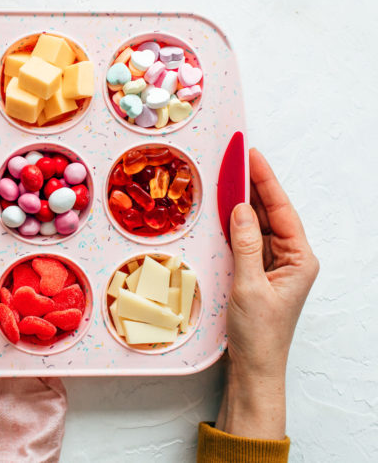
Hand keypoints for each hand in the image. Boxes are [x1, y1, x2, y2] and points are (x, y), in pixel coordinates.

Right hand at [215, 149, 318, 438]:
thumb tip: (242, 209)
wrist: (255, 367)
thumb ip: (245, 244)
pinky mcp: (258, 272)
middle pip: (272, 213)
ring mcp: (274, 265)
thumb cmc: (258, 334)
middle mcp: (290, 258)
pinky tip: (224, 211)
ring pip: (258, 225)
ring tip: (227, 178)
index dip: (265, 181)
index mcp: (299, 259)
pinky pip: (248, 240)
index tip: (251, 156)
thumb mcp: (249, 286)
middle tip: (235, 160)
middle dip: (254, 186)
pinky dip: (235, 225)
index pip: (282, 210)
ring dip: (243, 204)